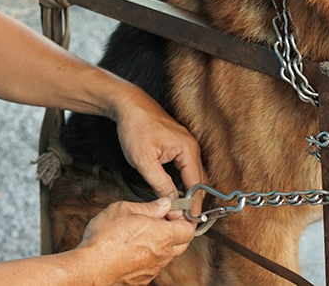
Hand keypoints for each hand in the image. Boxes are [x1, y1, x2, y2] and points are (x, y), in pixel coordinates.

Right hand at [78, 198, 195, 285]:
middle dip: (177, 230)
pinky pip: (156, 264)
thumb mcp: (124, 209)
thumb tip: (164, 204)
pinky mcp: (144, 278)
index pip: (189, 228)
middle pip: (184, 243)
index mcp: (163, 235)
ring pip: (169, 254)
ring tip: (145, 232)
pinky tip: (136, 247)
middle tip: (162, 220)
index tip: (173, 211)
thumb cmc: (105, 239)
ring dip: (164, 243)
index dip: (183, 218)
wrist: (91, 266)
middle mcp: (162, 254)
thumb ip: (149, 207)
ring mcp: (154, 268)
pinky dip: (152, 255)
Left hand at [114, 91, 205, 218]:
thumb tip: (172, 203)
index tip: (189, 221)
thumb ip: (160, 184)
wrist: (129, 105)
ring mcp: (186, 144)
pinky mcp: (179, 144)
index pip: (196, 184)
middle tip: (184, 219)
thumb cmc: (136, 127)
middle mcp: (191, 146)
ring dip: (189, 191)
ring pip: (194, 174)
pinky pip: (187, 167)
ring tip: (180, 209)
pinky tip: (176, 191)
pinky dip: (185, 181)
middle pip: (199, 181)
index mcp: (187, 149)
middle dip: (193, 200)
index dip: (192, 204)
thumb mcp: (144, 161)